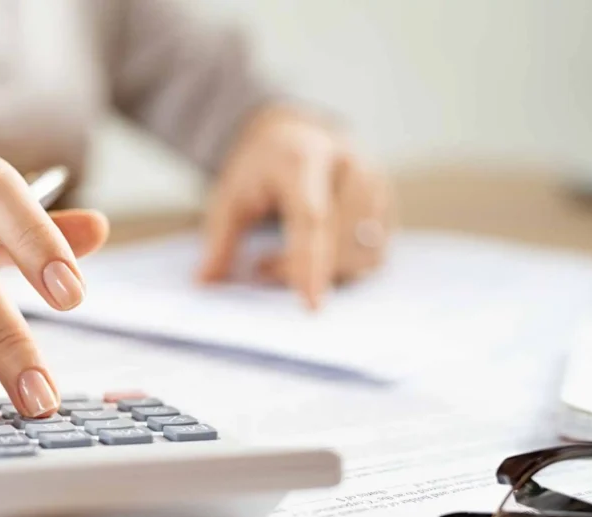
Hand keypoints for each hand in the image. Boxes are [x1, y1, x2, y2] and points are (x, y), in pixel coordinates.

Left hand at [198, 106, 392, 308]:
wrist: (294, 136)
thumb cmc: (259, 170)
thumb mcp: (228, 197)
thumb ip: (218, 240)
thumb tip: (204, 283)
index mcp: (305, 157)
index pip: (313, 217)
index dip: (311, 262)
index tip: (310, 305)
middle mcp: (350, 166)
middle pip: (342, 240)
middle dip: (304, 270)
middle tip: (261, 269)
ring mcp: (376, 184)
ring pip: (365, 254)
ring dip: (327, 273)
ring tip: (281, 261)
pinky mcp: (387, 204)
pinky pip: (375, 255)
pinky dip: (345, 269)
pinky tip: (314, 257)